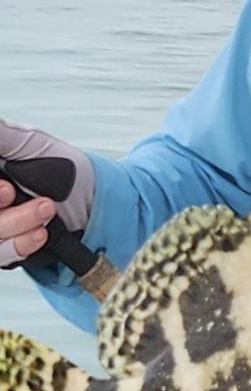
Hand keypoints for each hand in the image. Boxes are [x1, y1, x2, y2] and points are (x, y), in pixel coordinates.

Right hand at [0, 118, 95, 267]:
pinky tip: (41, 233)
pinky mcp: (11, 248)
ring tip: (46, 208)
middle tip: (12, 192)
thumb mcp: (31, 143)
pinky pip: (5, 253)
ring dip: (15, 222)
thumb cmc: (68, 169)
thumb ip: (3, 137)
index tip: (3, 186)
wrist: (102, 199)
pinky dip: (22, 243)